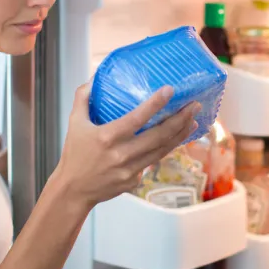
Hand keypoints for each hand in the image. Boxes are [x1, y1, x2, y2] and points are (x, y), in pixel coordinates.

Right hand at [54, 84, 199, 207]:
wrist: (74, 190)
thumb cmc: (74, 154)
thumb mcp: (74, 123)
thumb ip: (83, 98)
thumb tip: (94, 78)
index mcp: (107, 137)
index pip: (137, 118)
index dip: (155, 104)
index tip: (170, 90)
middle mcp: (121, 154)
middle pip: (159, 136)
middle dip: (180, 119)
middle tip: (195, 105)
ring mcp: (130, 170)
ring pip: (162, 150)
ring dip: (180, 135)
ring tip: (193, 120)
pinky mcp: (135, 180)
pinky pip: (153, 162)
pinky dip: (165, 149)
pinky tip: (175, 139)